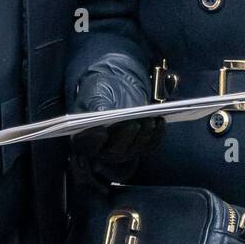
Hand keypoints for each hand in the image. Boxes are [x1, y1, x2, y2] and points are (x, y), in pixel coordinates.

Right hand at [70, 54, 162, 190]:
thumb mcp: (95, 94)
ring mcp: (123, 151)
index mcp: (85, 137)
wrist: (114, 92)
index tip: (102, 132)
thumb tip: (102, 114)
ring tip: (151, 120)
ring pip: (134, 149)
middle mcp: (103, 150)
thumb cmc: (101, 92)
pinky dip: (156, 135)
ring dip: (144, 135)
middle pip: (114, 150)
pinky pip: (149, 146)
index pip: (86, 144)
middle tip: (134, 124)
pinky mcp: (139, 147)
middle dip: (125, 136)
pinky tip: (160, 121)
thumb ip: (96, 104)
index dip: (93, 140)